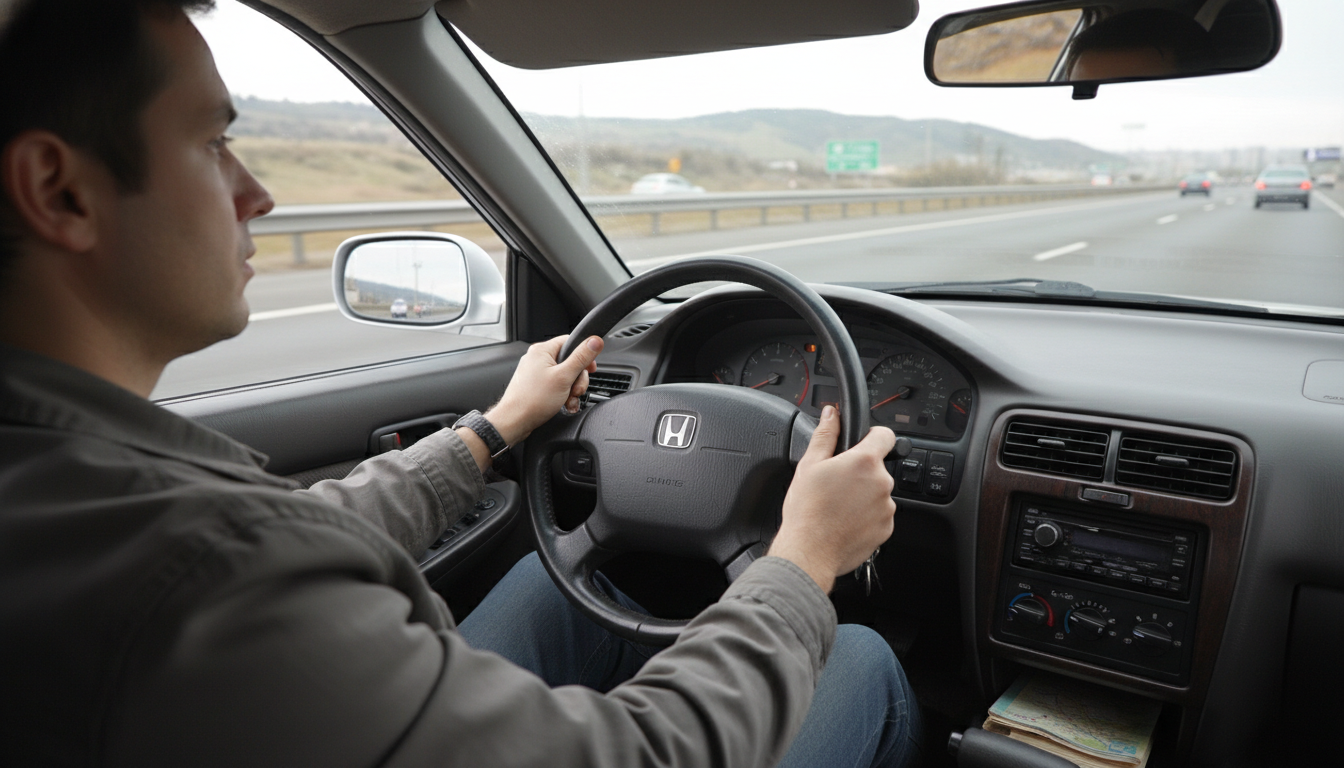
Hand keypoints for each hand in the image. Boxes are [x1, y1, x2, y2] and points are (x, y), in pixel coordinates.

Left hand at [485, 335, 602, 444]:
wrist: (515, 421)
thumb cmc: (533, 400)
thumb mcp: (564, 377)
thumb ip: (581, 358)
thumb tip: (595, 341)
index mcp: (542, 350)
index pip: (570, 342)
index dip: (584, 354)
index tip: (591, 368)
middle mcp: (537, 358)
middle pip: (570, 361)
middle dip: (577, 378)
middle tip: (576, 389)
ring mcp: (536, 372)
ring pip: (564, 376)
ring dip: (572, 390)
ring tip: (569, 400)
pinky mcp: (536, 385)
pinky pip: (556, 385)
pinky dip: (563, 395)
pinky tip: (565, 404)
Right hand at [768, 406, 896, 592]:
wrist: (809, 551)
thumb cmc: (807, 510)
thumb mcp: (809, 465)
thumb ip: (826, 435)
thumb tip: (832, 414)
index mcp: (864, 462)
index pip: (885, 436)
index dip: (873, 436)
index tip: (863, 443)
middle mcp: (881, 482)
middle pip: (878, 467)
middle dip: (860, 472)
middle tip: (837, 484)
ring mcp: (886, 508)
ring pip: (878, 492)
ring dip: (864, 495)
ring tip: (838, 506)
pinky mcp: (886, 529)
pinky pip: (879, 515)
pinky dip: (866, 516)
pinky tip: (845, 521)